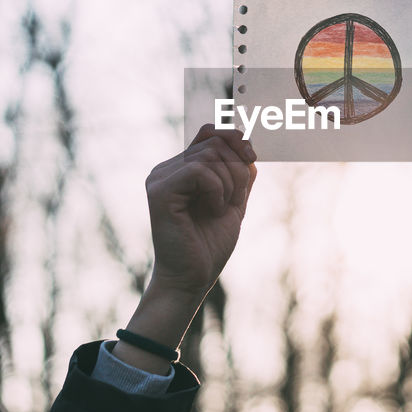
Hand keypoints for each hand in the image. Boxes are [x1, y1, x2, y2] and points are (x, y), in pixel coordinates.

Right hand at [118, 124, 255, 373]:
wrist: (192, 278)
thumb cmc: (209, 245)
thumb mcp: (233, 202)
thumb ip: (238, 174)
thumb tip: (245, 143)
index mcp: (181, 169)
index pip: (209, 134)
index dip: (234, 139)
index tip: (251, 158)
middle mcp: (166, 169)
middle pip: (214, 142)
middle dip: (237, 168)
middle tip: (236, 198)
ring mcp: (160, 178)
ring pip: (209, 155)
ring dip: (229, 182)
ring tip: (222, 208)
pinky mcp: (159, 191)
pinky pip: (199, 171)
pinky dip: (217, 189)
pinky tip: (213, 209)